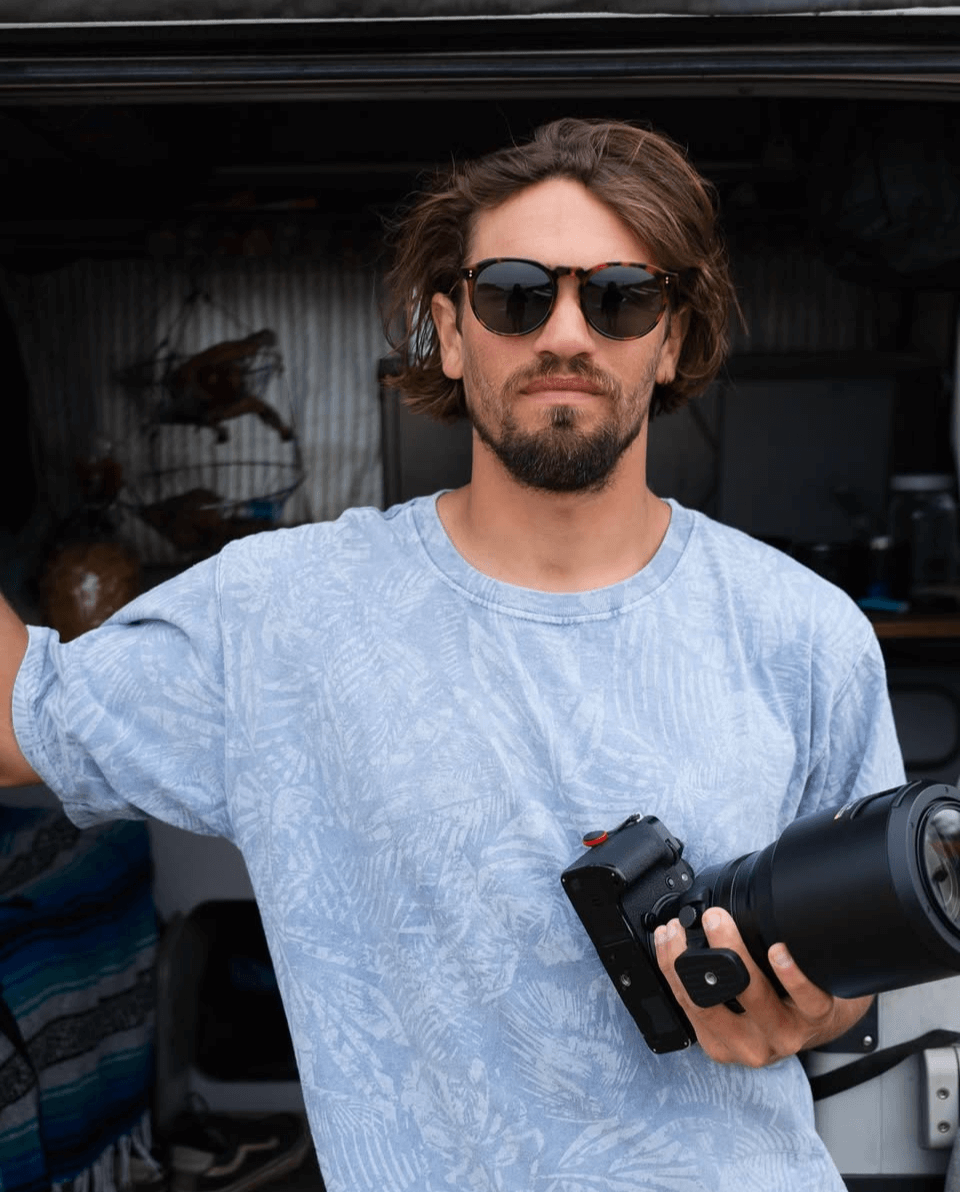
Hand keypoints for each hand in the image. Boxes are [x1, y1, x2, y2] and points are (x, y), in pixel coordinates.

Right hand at [654, 907, 873, 1066]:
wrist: (828, 1019)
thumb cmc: (776, 1006)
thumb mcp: (735, 1012)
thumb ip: (709, 985)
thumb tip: (678, 935)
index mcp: (721, 1042)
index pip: (685, 1001)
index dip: (670, 963)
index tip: (668, 932)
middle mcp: (751, 1045)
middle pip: (711, 1003)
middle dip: (694, 957)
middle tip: (692, 921)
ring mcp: (784, 1033)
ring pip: (753, 996)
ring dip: (733, 952)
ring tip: (721, 922)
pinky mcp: (818, 1018)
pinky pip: (805, 999)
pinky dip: (789, 974)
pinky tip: (778, 952)